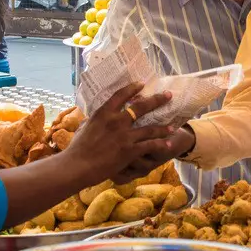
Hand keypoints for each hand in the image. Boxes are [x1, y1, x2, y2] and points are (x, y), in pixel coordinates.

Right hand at [60, 85, 183, 183]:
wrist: (77, 166)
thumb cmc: (76, 149)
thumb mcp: (84, 128)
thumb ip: (93, 121)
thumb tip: (94, 118)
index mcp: (103, 113)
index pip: (121, 95)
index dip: (133, 88)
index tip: (142, 84)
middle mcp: (116, 121)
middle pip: (141, 107)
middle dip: (157, 100)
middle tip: (168, 95)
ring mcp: (124, 135)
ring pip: (150, 128)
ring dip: (163, 127)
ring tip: (173, 127)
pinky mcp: (130, 150)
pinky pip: (150, 145)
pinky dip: (160, 144)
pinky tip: (168, 145)